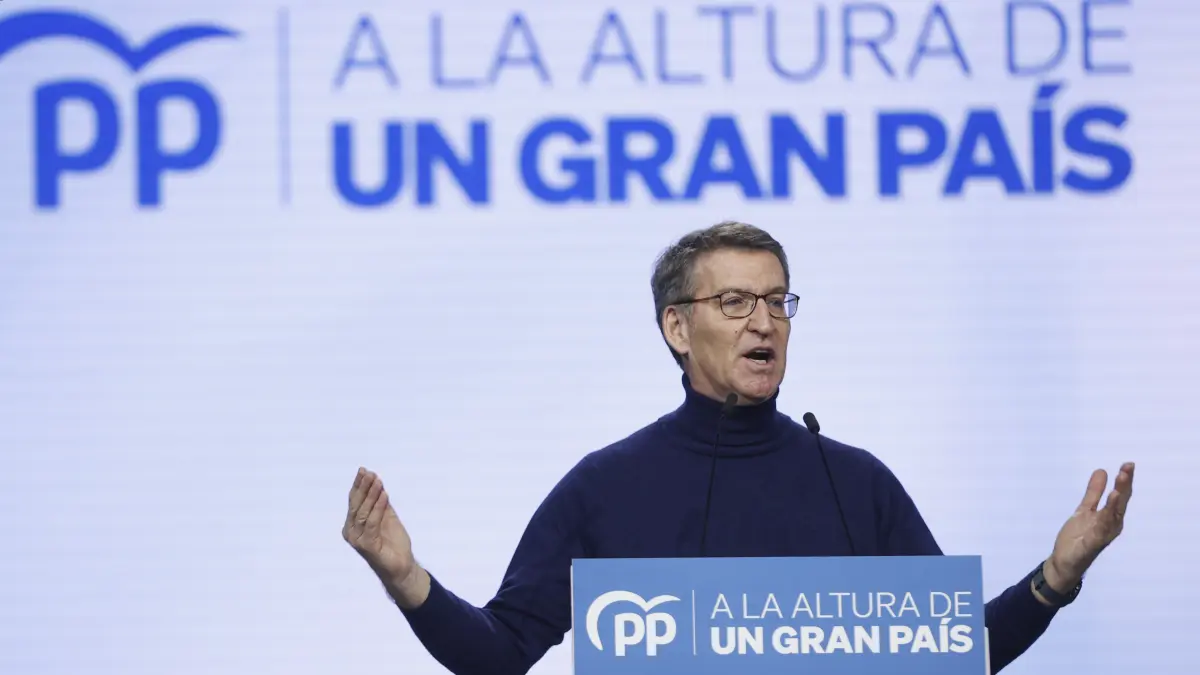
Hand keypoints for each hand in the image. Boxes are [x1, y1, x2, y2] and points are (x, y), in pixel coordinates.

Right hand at [342, 467, 428, 607]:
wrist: (402, 565)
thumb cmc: (393, 542)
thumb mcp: (387, 516)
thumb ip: (381, 502)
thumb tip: (376, 481)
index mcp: (353, 524)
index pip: (354, 501)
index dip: (359, 486)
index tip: (364, 470)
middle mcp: (351, 532)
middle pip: (356, 505)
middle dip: (363, 487)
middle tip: (369, 473)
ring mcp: (357, 540)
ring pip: (363, 513)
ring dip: (371, 495)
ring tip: (378, 481)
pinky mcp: (367, 546)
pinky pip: (372, 523)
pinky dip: (378, 507)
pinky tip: (383, 496)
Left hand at [1042, 462, 1134, 593]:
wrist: (1065, 562)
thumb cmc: (1079, 536)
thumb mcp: (1084, 510)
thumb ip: (1094, 492)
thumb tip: (1102, 470)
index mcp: (1110, 517)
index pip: (1120, 496)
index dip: (1125, 481)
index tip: (1128, 464)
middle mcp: (1111, 526)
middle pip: (1119, 505)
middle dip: (1123, 488)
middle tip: (1126, 470)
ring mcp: (1101, 537)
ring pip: (1110, 519)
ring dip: (1114, 505)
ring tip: (1116, 491)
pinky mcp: (1089, 547)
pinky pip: (1096, 536)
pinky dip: (1099, 527)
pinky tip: (1100, 516)